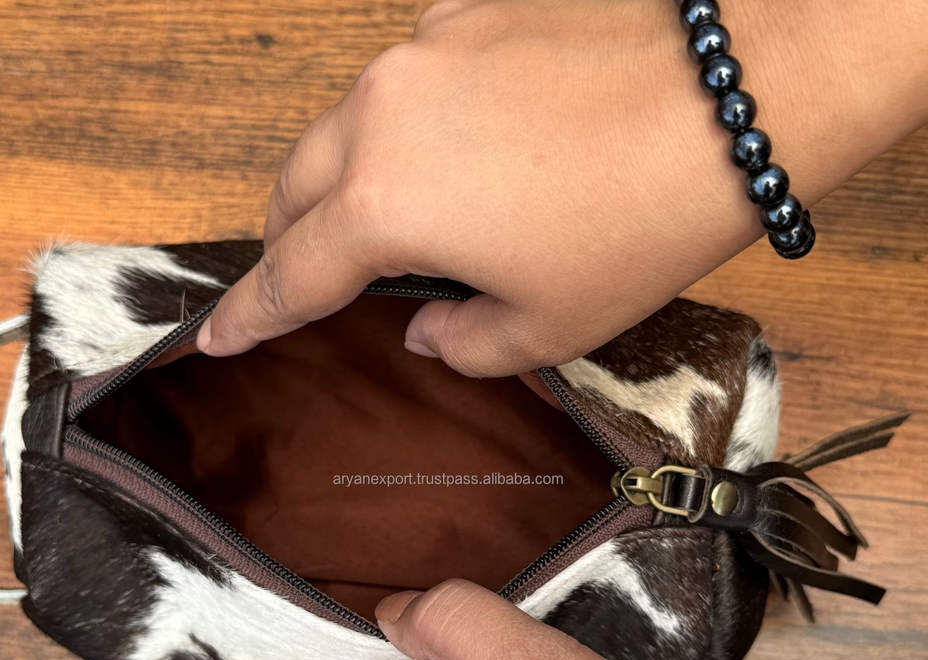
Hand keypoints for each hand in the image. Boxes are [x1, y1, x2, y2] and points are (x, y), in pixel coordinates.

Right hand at [200, 0, 925, 374]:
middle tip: (317, 289)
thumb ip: (459, 342)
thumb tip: (424, 325)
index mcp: (384, 201)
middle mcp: (379, 114)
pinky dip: (405, 136)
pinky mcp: (465, 13)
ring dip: (344, 187)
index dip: (248, 316)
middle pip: (297, 190)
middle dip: (296, 246)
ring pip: (341, 132)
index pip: (291, 275)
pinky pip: (404, 88)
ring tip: (394, 229)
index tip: (210, 337)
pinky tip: (461, 158)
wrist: (734, 98)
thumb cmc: (634, 233)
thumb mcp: (544, 327)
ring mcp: (420, 52)